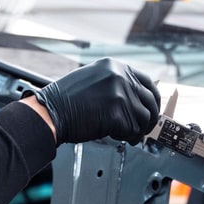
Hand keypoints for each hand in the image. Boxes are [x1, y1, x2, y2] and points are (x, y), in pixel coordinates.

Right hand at [30, 57, 160, 144]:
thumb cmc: (66, 100)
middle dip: (149, 118)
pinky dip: (128, 137)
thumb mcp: (94, 79)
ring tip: (127, 134)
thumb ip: (116, 84)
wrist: (50, 112)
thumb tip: (136, 99)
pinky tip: (117, 136)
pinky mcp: (116, 114)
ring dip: (137, 129)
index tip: (152, 108)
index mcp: (115, 66)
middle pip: (150, 100)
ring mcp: (119, 94)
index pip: (147, 81)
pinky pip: (132, 130)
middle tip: (144, 128)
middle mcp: (120, 77)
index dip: (153, 98)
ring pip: (144, 118)